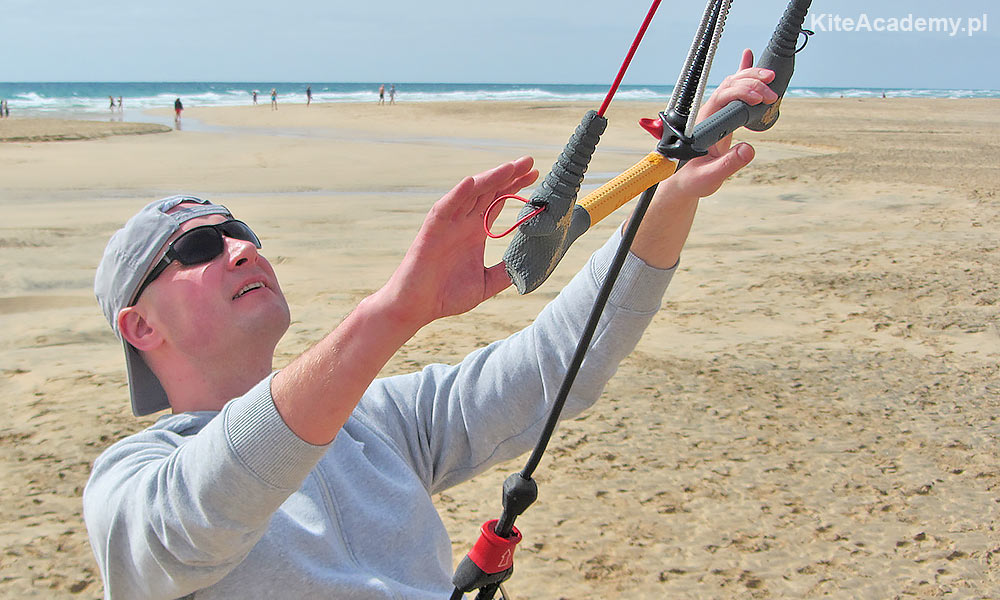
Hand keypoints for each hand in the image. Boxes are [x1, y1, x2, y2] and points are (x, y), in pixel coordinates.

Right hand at [378, 156, 538, 328]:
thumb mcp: (486, 283)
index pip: (498, 201)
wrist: (417, 307)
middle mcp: (463, 222)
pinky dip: (457, 194)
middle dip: (508, 175)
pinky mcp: (432, 230)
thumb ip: (506, 272)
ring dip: (489, 179)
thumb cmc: (446, 295)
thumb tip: (530, 265)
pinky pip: (445, 208)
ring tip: (509, 167)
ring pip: (470, 194)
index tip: (535, 175)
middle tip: (528, 161)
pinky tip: (471, 182)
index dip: (515, 186)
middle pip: (488, 191)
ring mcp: (448, 224)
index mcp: (476, 231)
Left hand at [667, 48, 778, 199]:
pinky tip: (748, 58)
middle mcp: (706, 113)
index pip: (721, 97)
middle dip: (750, 83)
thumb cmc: (693, 179)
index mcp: (701, 124)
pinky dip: (742, 74)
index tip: (759, 99)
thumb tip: (749, 149)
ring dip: (750, 77)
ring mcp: (713, 113)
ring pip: (731, 85)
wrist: (685, 181)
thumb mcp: (710, 177)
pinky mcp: (721, 116)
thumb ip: (728, 164)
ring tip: (770, 78)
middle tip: (770, 92)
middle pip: (728, 86)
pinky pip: (731, 90)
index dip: (741, 93)